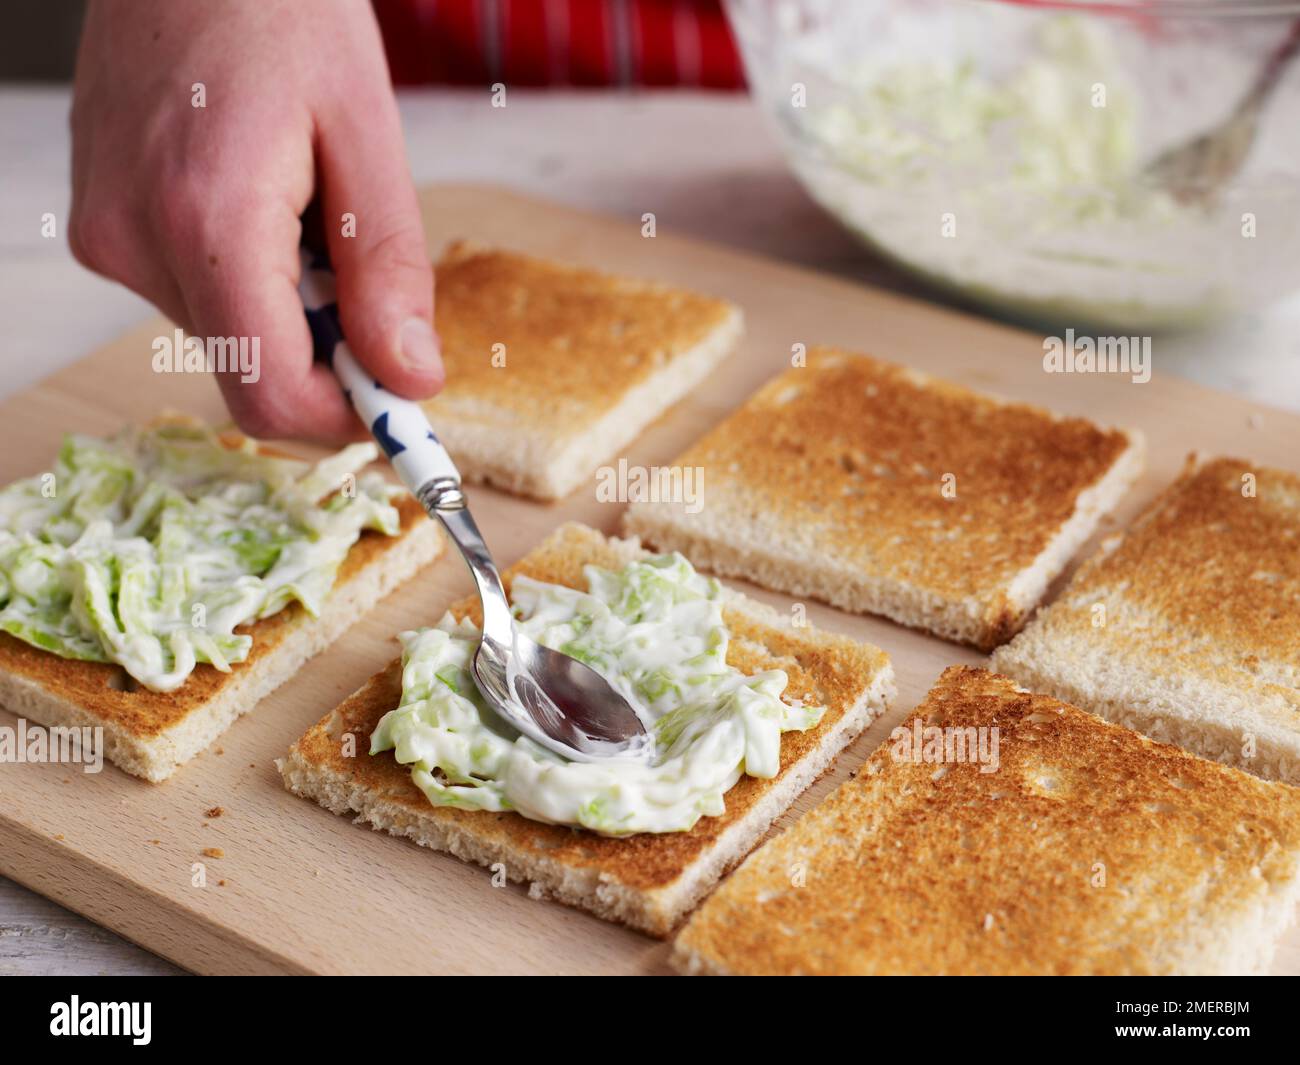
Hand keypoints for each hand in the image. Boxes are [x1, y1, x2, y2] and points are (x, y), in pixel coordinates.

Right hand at [69, 0, 442, 440]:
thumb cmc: (281, 11)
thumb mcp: (367, 135)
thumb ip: (387, 270)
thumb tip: (408, 378)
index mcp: (206, 220)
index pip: (271, 393)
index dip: (345, 418)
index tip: (398, 403)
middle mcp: (136, 242)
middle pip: (253, 369)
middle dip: (324, 346)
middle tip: (358, 262)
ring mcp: (109, 237)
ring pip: (228, 334)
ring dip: (288, 304)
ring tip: (301, 203)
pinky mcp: (102, 227)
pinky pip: (196, 294)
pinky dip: (249, 275)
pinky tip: (260, 198)